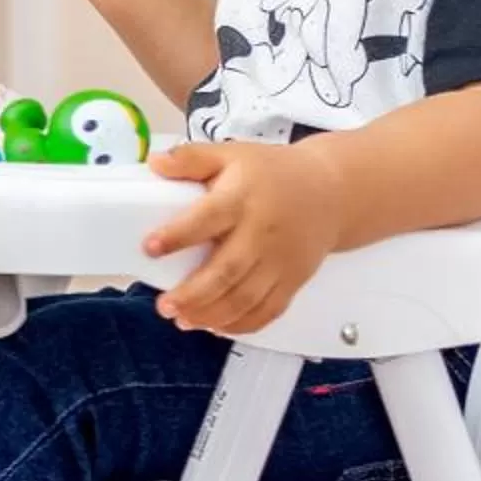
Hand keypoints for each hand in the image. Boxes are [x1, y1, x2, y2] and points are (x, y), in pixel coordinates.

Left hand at [143, 141, 344, 334]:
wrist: (330, 191)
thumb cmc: (274, 174)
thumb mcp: (231, 154)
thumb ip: (191, 159)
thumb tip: (156, 163)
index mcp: (242, 199)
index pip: (207, 218)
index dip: (177, 235)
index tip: (150, 248)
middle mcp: (262, 233)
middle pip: (227, 270)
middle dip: (193, 294)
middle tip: (164, 305)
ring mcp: (280, 261)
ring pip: (246, 298)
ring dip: (212, 315)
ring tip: (182, 319)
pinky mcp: (292, 280)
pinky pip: (269, 310)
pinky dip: (242, 324)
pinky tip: (215, 326)